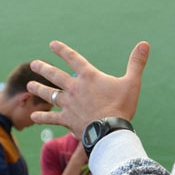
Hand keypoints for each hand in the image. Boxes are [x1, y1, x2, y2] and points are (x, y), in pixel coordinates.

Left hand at [28, 40, 149, 136]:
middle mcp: (74, 88)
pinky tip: (33, 116)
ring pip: (49, 94)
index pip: (73, 59)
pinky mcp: (67, 119)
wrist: (109, 130)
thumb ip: (136, 63)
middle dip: (43, 68)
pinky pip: (51, 117)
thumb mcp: (132, 82)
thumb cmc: (121, 106)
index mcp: (89, 77)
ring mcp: (68, 104)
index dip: (62, 50)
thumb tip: (145, 44)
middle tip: (34, 64)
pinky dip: (42, 117)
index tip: (52, 45)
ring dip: (39, 89)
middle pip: (55, 75)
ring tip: (29, 85)